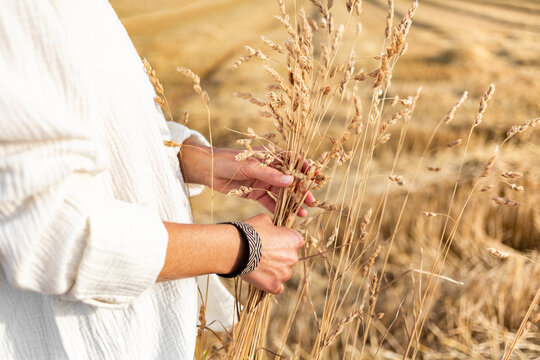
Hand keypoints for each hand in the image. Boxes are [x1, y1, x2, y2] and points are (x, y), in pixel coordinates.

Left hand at [179, 138, 314, 216]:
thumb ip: (270, 175)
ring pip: (281, 193)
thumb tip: (291, 181)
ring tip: (302, 213)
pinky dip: (277, 209)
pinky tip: (285, 217)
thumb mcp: (250, 166)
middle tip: (310, 202)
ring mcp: (263, 181)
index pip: (293, 161)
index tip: (314, 179)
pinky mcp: (255, 192)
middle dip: (301, 191)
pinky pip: (269, 201)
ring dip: (291, 203)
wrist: (207, 168)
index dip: (305, 169)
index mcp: (270, 156)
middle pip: (290, 180)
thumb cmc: (228, 160)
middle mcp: (270, 168)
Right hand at [240, 214, 302, 293]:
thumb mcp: (264, 219)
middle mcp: (293, 257)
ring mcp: (285, 273)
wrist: (236, 248)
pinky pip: (277, 287)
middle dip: (279, 257)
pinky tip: (262, 278)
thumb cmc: (251, 232)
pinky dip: (271, 284)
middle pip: (289, 258)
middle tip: (264, 254)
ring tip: (259, 266)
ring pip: (283, 273)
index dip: (283, 242)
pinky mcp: (275, 286)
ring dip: (275, 270)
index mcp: (295, 240)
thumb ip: (274, 225)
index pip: (295, 242)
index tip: (273, 242)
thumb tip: (273, 227)